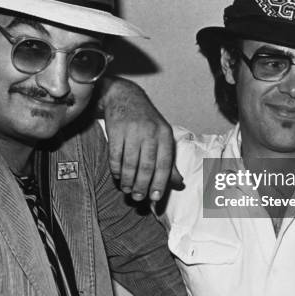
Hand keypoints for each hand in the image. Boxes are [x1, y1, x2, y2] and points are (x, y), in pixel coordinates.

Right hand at [98, 77, 182, 201]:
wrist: (124, 97)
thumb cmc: (146, 121)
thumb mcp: (162, 136)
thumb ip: (169, 161)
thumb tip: (179, 183)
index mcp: (164, 134)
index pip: (164, 164)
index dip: (160, 183)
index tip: (155, 198)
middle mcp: (150, 132)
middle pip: (146, 166)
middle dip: (142, 185)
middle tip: (139, 198)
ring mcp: (132, 131)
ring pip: (130, 163)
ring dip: (128, 180)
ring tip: (127, 189)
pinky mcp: (115, 131)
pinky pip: (115, 156)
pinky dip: (116, 169)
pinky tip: (118, 176)